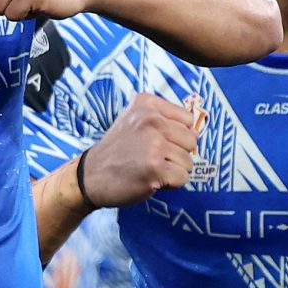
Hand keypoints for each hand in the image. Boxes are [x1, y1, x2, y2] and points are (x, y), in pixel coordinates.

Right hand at [82, 94, 198, 204]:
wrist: (90, 176)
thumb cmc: (117, 151)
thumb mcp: (135, 121)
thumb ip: (163, 120)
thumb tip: (197, 132)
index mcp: (147, 104)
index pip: (187, 119)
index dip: (178, 135)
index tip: (160, 142)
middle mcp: (151, 120)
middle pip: (191, 140)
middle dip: (178, 154)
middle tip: (154, 158)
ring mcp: (153, 144)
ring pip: (189, 161)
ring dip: (174, 170)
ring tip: (151, 168)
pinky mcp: (155, 168)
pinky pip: (183, 177)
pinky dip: (172, 184)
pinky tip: (153, 179)